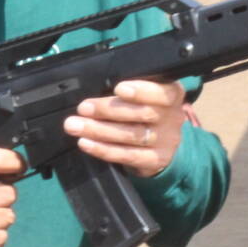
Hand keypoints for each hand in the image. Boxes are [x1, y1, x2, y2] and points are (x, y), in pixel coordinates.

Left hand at [63, 79, 185, 178]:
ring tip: (75, 126)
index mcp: (172, 94)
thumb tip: (94, 86)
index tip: (118, 88)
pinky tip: (86, 143)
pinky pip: (128, 155)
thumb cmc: (144, 109)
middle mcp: (173, 117)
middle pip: (143, 114)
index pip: (161, 92)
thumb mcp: (144, 94)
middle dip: (108, 110)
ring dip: (99, 130)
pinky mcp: (155, 160)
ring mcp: (166, 141)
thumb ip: (127, 91)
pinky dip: (103, 150)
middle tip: (83, 108)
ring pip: (132, 135)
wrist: (162, 143)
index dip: (141, 91)